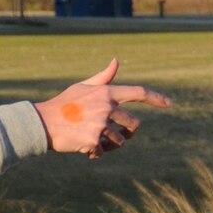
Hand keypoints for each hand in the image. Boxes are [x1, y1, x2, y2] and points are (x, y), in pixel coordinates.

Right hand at [35, 58, 171, 158]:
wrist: (43, 122)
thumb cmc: (63, 103)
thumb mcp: (83, 87)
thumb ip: (103, 78)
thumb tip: (117, 61)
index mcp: (106, 92)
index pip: (138, 92)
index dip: (156, 98)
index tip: (170, 104)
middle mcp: (106, 107)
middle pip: (134, 124)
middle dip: (128, 131)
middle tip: (119, 135)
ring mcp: (100, 124)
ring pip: (120, 141)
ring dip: (109, 143)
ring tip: (94, 139)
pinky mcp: (93, 141)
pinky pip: (103, 151)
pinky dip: (95, 152)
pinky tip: (83, 147)